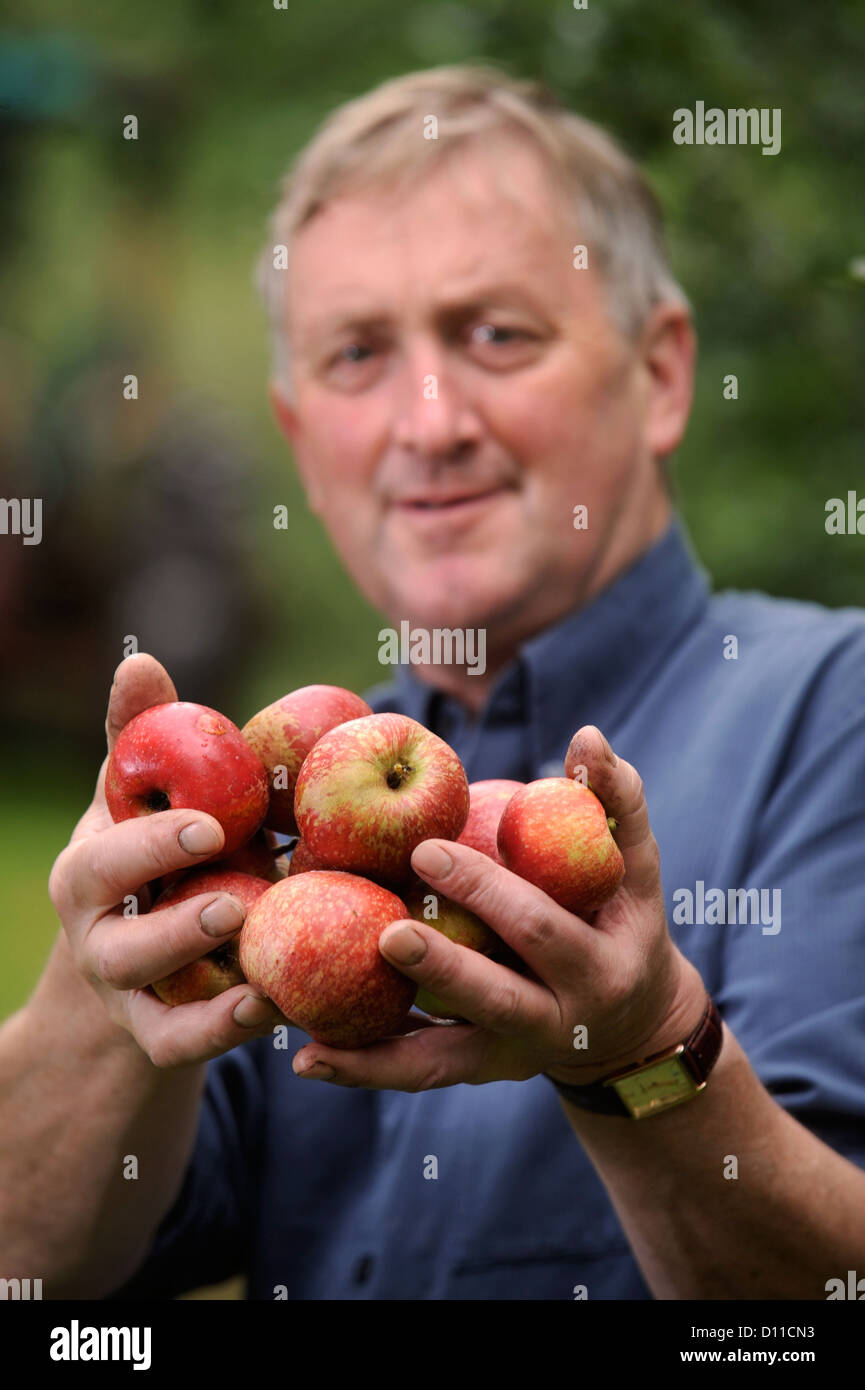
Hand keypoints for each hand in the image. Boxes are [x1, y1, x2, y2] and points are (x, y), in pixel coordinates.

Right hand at [48, 653, 283, 1066]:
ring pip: (150, 996)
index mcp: (90, 870)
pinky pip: (180, 1044)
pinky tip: (273, 1006)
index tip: (211, 824)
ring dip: (206, 982)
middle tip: (233, 899)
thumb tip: (139, 657)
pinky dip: (220, 1030)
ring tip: (261, 959)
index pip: (107, 857)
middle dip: (174, 921)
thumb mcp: (138, 796)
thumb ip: (140, 734)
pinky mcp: (155, 1033)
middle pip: (121, 940)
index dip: (153, 842)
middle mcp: (97, 935)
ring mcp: (125, 991)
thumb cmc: (148, 851)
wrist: (136, 951)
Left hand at [291, 726, 706, 1090]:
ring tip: (308, 1032)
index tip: (426, 848)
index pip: (538, 926)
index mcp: (597, 967)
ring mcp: (512, 1056)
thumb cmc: (623, 920)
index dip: (486, 891)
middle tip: (386, 930)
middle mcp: (556, 1023)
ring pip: (441, 1060)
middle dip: (440, 965)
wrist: (632, 1025)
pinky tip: (305, 1058)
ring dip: (375, 1050)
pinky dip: (364, 1069)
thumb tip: (588, 734)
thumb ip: (616, 800)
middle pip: (492, 997)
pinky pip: (416, 1073)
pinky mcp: (476, 1072)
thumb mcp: (638, 867)